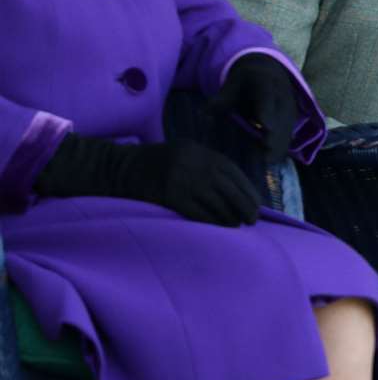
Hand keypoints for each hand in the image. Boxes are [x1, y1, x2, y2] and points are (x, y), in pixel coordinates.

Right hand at [36, 134, 261, 226]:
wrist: (120, 168)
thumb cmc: (158, 164)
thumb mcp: (186, 155)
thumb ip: (209, 166)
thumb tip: (238, 190)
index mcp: (201, 152)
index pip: (234, 173)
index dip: (248, 190)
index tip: (257, 203)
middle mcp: (195, 164)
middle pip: (230, 189)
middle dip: (245, 206)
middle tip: (252, 219)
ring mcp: (182, 179)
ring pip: (217, 203)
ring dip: (230, 217)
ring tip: (236, 225)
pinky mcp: (170, 196)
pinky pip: (199, 212)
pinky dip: (213, 221)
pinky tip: (220, 227)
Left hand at [208, 54, 298, 160]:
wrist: (267, 73)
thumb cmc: (245, 82)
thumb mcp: (231, 85)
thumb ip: (220, 101)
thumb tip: (202, 116)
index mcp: (265, 82)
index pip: (267, 97)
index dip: (268, 112)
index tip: (266, 127)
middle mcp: (283, 96)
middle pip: (282, 118)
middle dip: (276, 138)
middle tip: (265, 158)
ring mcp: (290, 109)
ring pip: (288, 130)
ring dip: (279, 147)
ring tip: (266, 163)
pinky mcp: (292, 121)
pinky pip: (288, 136)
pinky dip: (280, 149)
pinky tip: (269, 162)